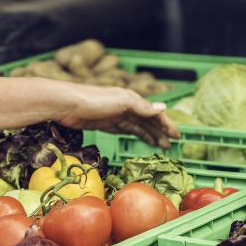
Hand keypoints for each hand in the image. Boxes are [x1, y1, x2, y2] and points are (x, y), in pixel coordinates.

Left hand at [58, 85, 179, 148]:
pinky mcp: (106, 124)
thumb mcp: (122, 102)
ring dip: (150, 135)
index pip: (154, 113)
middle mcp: (126, 106)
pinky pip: (126, 130)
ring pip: (138, 127)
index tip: (177, 136)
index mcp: (132, 99)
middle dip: (160, 132)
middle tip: (170, 146)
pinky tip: (142, 140)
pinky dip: (136, 135)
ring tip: (160, 146)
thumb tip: (163, 109)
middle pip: (147, 121)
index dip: (166, 124)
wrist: (69, 105)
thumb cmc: (95, 100)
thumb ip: (142, 107)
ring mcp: (116, 115)